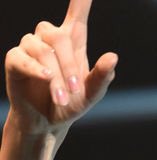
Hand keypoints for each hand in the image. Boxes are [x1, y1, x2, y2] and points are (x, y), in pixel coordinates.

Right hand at [4, 0, 116, 134]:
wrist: (48, 122)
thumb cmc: (70, 104)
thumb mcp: (91, 95)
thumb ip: (102, 77)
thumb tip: (113, 57)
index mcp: (72, 42)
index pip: (77, 13)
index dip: (81, 1)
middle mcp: (50, 39)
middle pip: (58, 36)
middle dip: (68, 65)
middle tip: (75, 90)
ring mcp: (30, 47)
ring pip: (42, 50)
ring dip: (55, 76)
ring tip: (61, 98)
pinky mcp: (15, 60)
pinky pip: (22, 57)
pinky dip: (35, 69)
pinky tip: (46, 78)